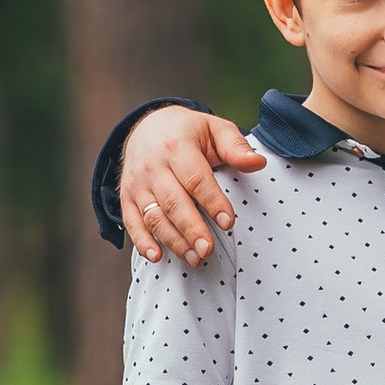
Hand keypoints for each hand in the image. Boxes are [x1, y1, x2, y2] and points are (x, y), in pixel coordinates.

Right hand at [123, 107, 263, 265]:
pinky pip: (132, 222)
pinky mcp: (127, 196)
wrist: (148, 126)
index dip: (212, 202)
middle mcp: (153, 165)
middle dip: (191, 229)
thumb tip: (257, 163)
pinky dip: (142, 241)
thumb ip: (236, 147)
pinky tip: (156, 257)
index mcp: (177, 146)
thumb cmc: (189, 132)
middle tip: (208, 251)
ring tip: (194, 259)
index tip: (228, 222)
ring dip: (173, 241)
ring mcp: (137, 183)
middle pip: (173, 202)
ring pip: (154, 216)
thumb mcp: (215, 129)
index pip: (196, 178)